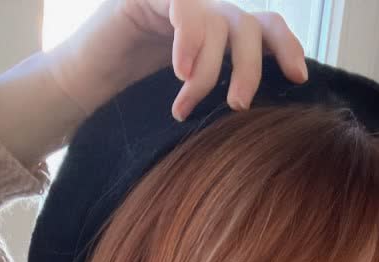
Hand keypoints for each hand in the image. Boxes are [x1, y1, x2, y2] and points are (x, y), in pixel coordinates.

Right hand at [44, 0, 308, 121]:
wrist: (80, 97)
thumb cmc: (133, 111)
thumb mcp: (193, 113)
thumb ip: (225, 104)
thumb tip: (274, 131)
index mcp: (221, 41)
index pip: (266, 29)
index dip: (286, 48)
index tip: (298, 78)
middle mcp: (204, 17)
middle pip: (248, 26)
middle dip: (249, 68)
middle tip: (238, 105)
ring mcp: (176, 4)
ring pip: (219, 19)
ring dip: (210, 68)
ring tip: (186, 104)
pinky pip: (184, 5)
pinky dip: (189, 39)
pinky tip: (180, 72)